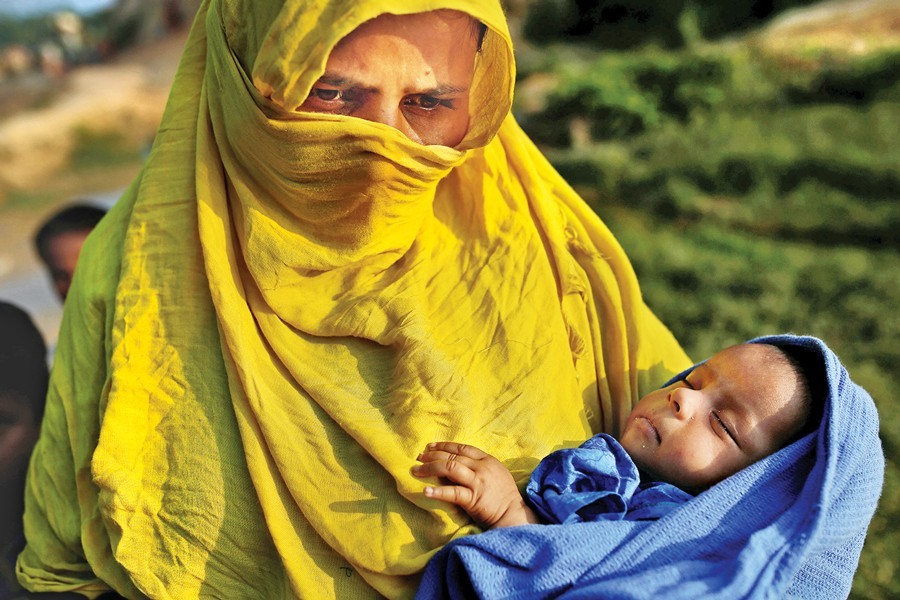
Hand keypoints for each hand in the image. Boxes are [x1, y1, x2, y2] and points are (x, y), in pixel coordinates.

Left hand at [412, 441, 539, 527]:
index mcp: (487, 460)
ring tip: (416, 471)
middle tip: (418, 458)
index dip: (444, 446)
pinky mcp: (473, 498)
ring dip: (429, 468)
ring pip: (449, 468)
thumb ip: (478, 467)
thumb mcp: (495, 474)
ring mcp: (478, 482)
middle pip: (452, 456)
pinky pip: (452, 492)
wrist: (514, 516)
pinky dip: (437, 491)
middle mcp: (482, 468)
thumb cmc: (504, 497)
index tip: (430, 446)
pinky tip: (426, 491)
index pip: (462, 448)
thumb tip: (454, 463)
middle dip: (432, 455)